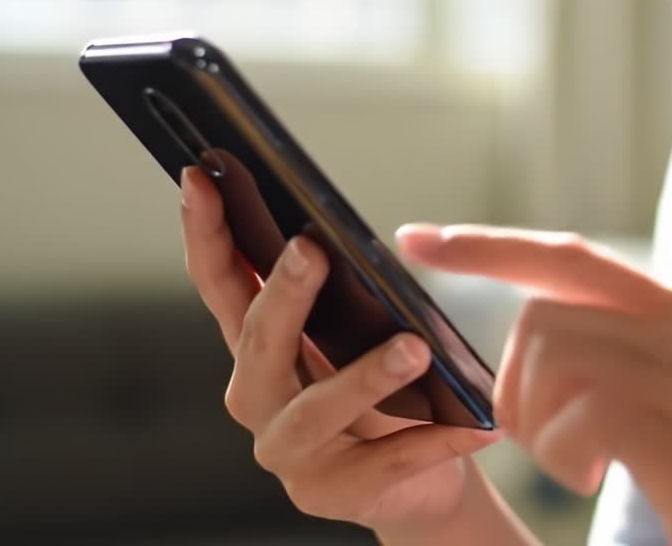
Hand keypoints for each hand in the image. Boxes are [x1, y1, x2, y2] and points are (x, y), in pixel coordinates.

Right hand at [178, 168, 500, 533]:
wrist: (421, 481)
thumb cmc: (386, 394)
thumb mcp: (358, 335)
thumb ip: (343, 293)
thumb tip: (345, 232)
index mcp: (260, 348)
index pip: (221, 283)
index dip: (206, 231)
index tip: (200, 177)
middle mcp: (258, 398)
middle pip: (258, 343)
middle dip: (283, 294)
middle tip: (311, 248)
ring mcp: (290, 452)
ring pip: (316, 410)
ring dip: (365, 377)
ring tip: (414, 348)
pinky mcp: (333, 494)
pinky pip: (385, 464)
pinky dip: (431, 442)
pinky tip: (472, 425)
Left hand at [397, 224, 671, 545]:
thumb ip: (620, 358)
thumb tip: (531, 340)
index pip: (568, 257)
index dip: (487, 246)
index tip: (418, 241)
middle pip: (543, 316)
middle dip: (514, 385)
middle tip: (545, 442)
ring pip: (553, 358)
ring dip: (542, 429)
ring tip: (584, 467)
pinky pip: (581, 416)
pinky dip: (566, 458)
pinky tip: (601, 478)